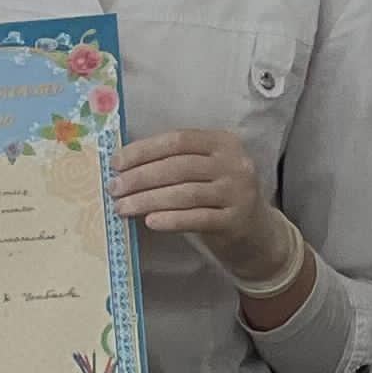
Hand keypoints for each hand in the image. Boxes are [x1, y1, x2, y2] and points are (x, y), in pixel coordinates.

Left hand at [111, 127, 300, 288]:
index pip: (178, 140)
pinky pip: (197, 218)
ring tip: (122, 208)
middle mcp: (234, 163)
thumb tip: (124, 166)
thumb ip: (174, 162)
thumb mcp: (205, 170)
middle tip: (114, 188)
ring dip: (148, 200)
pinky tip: (150, 222)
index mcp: (222, 142)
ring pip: (185, 193)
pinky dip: (171, 219)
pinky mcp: (236, 221)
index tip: (116, 163)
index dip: (144, 150)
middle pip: (178, 167)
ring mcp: (238, 192)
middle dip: (141, 177)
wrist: (257, 232)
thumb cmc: (218, 196)